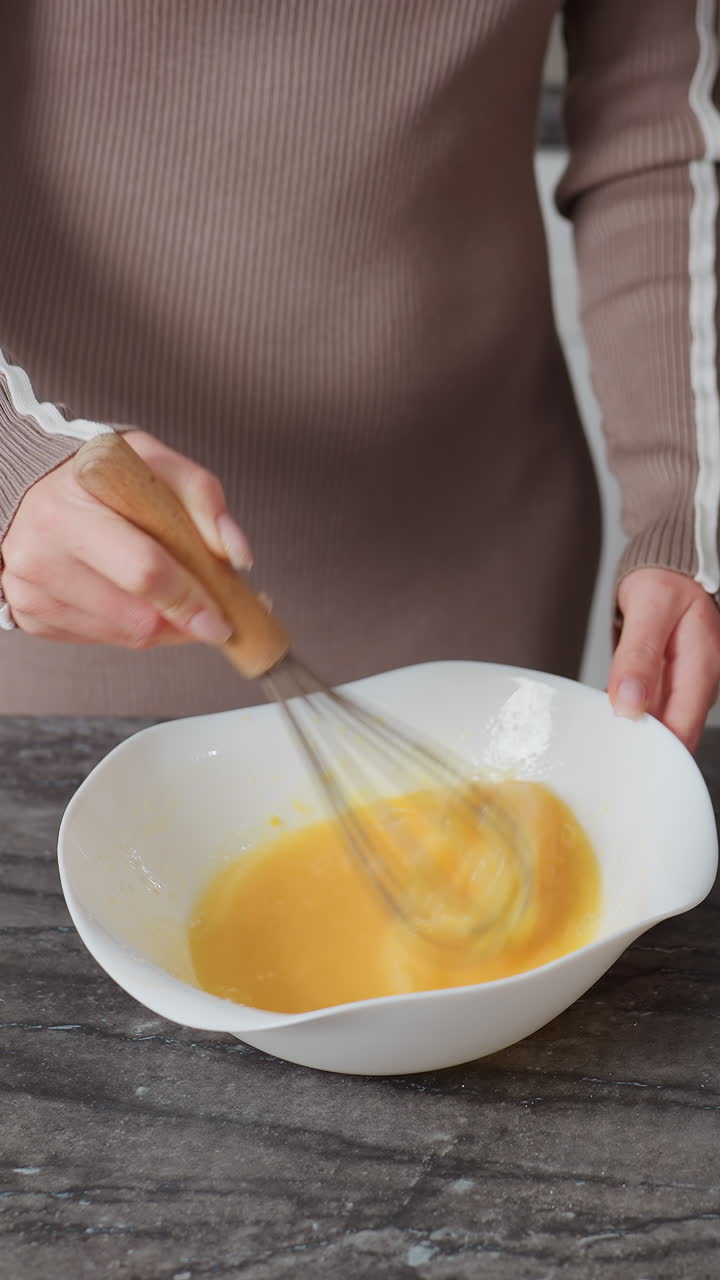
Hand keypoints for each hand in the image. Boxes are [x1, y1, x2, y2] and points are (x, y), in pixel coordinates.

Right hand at [1, 430, 251, 649]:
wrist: (33, 486)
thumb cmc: (100, 476)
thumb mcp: (153, 462)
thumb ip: (202, 498)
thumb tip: (236, 553)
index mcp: (66, 511)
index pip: (143, 571)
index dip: (190, 599)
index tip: (223, 618)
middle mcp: (39, 556)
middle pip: (137, 617)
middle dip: (186, 620)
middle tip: (215, 613)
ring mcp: (31, 594)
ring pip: (126, 636)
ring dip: (166, 626)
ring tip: (179, 597)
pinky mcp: (32, 618)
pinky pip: (105, 640)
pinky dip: (135, 626)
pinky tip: (139, 599)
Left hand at [608, 567, 719, 751]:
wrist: (670, 570)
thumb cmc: (665, 582)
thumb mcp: (649, 609)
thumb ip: (638, 656)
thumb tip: (628, 705)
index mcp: (701, 669)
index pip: (682, 732)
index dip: (653, 751)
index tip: (619, 755)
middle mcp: (698, 684)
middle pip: (672, 736)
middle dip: (639, 748)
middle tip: (601, 751)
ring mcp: (684, 686)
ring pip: (659, 726)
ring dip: (632, 733)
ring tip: (600, 736)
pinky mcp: (669, 685)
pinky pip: (650, 711)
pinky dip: (630, 715)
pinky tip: (609, 715)